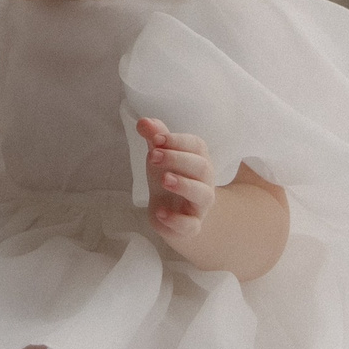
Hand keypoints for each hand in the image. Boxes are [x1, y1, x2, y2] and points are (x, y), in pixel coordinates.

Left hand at [139, 117, 216, 245]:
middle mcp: (205, 181)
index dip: (177, 140)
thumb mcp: (160, 155)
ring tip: (163, 179)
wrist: (170, 213)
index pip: (197, 145)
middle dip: (177, 159)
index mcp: (199, 159)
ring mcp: (200, 205)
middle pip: (202, 167)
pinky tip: (160, 212)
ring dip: (184, 185)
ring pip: (203, 195)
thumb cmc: (168, 177)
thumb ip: (154, 137)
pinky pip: (191, 225)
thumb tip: (144, 122)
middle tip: (153, 156)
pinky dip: (176, 220)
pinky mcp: (191, 226)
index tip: (156, 139)